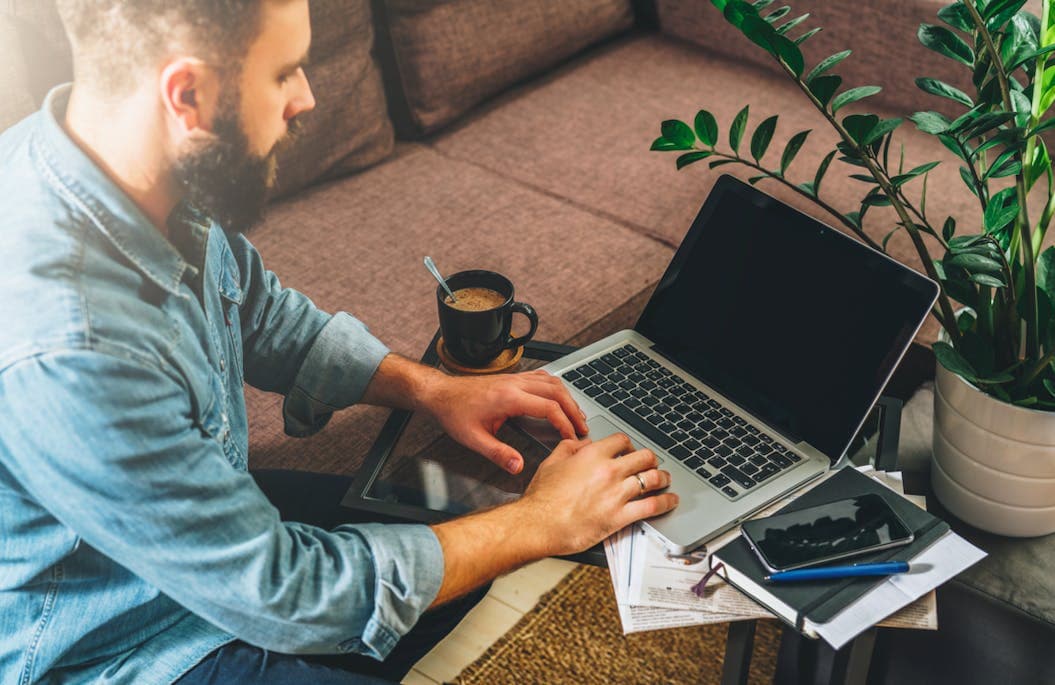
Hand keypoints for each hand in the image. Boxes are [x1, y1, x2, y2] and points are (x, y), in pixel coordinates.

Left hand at [420, 369, 588, 473]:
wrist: (441, 394)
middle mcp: (514, 384)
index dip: (564, 423)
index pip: (548, 407)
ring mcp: (515, 378)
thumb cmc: (454, 413)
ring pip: (552, 382)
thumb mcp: (473, 439)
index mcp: (508, 398)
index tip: (571, 437)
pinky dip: (556, 388)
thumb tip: (517, 466)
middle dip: (574, 410)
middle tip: (583, 428)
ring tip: (577, 415)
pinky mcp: (512, 378)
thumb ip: (497, 453)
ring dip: (568, 397)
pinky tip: (560, 397)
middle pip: (556, 392)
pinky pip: (542, 377)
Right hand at [515, 434, 678, 555]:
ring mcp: (617, 494)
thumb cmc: (542, 498)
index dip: (628, 445)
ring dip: (663, 478)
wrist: (539, 524)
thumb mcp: (552, 462)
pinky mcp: (620, 516)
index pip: (622, 440)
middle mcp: (609, 471)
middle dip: (650, 460)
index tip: (629, 450)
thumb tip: (582, 443)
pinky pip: (652, 506)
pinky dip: (666, 502)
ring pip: (653, 479)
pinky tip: (670, 500)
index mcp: (593, 455)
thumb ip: (570, 447)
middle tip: (651, 465)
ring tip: (665, 479)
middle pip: (644, 457)